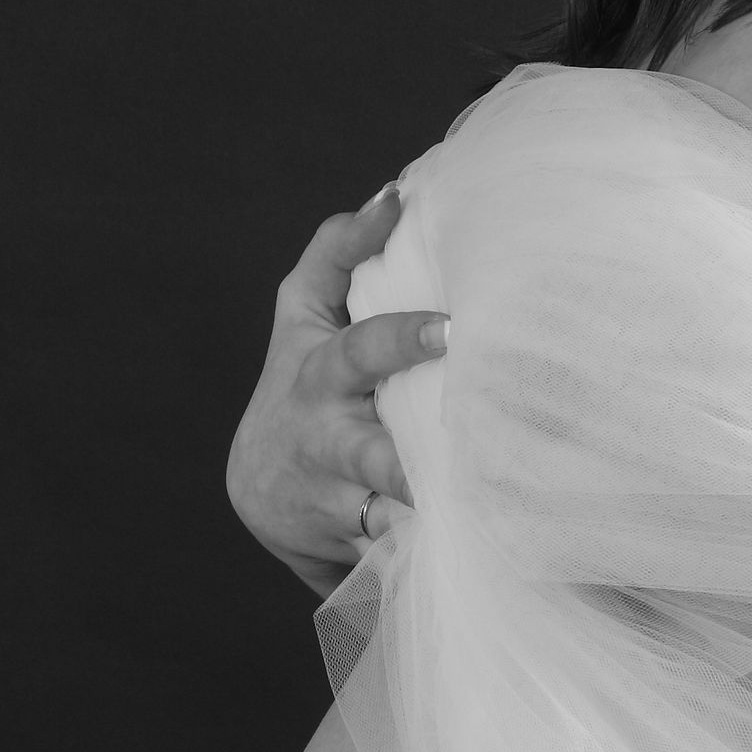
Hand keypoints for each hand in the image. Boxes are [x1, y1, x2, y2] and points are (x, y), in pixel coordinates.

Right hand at [226, 188, 447, 596]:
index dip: (402, 339)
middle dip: (412, 459)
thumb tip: (398, 188)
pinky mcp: (355, 550)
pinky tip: (490, 563)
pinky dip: (436, 560)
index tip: (452, 329)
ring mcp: (337, 504)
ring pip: (386, 522)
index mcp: (321, 377)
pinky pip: (399, 560)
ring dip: (427, 527)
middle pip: (370, 454)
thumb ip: (340, 248)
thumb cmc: (303, 377)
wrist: (262, 486)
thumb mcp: (302, 310)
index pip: (360, 351)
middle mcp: (326, 444)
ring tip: (481, 529)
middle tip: (472, 461)